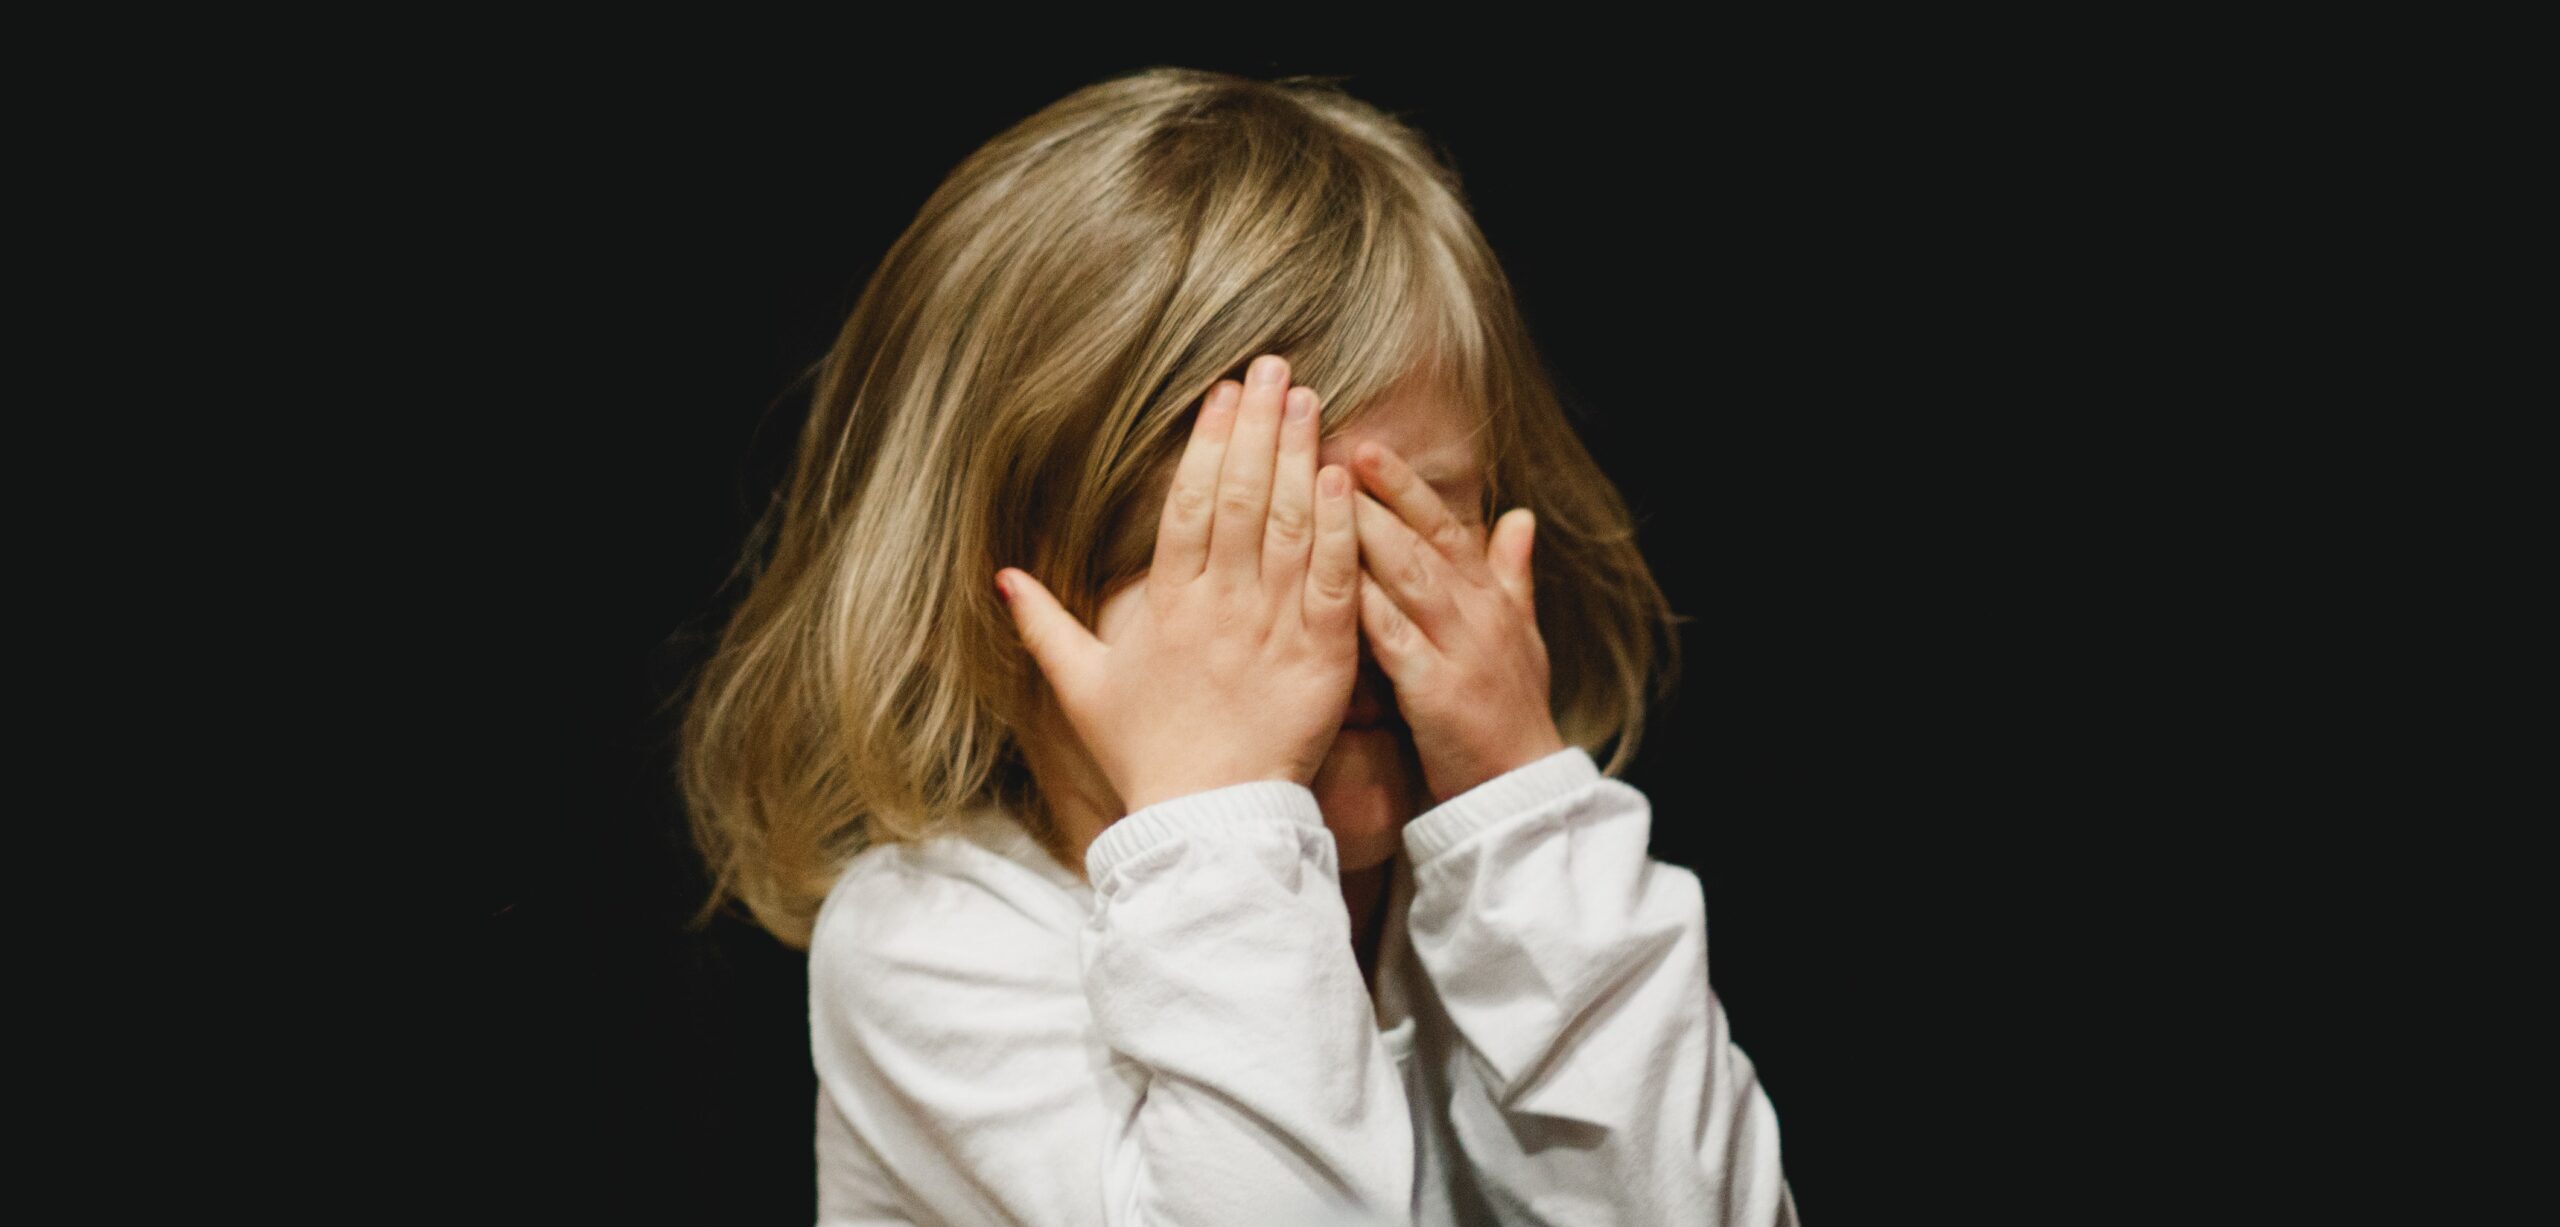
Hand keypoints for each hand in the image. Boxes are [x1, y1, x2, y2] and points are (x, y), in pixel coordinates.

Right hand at [997, 354, 1361, 815]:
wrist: (1206, 822)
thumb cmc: (1145, 756)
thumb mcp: (1083, 689)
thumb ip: (1045, 626)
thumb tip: (1003, 577)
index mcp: (1166, 606)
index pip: (1189, 505)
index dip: (1207, 443)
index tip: (1224, 393)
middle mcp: (1220, 606)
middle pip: (1241, 497)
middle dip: (1259, 427)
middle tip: (1276, 369)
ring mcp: (1272, 629)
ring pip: (1288, 526)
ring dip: (1301, 457)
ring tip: (1311, 401)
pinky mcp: (1321, 658)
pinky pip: (1332, 580)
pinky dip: (1338, 527)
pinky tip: (1343, 477)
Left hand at [1349, 441, 1566, 805]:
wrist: (1521, 791)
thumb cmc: (1512, 713)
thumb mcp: (1522, 636)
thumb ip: (1512, 574)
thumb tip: (1521, 515)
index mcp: (1488, 597)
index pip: (1443, 526)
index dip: (1403, 485)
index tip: (1364, 446)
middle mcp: (1476, 612)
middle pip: (1420, 539)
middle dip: (1374, 493)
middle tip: (1327, 449)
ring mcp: (1459, 649)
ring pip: (1408, 577)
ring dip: (1365, 533)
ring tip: (1320, 495)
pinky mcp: (1437, 691)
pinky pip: (1395, 639)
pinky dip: (1364, 607)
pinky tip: (1328, 581)